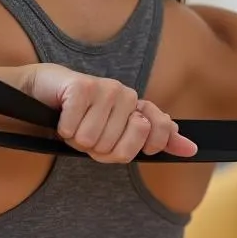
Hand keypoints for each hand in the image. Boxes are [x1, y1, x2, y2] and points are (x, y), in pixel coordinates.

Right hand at [24, 64, 196, 162]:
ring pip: (93, 141)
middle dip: (97, 149)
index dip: (140, 147)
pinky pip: (75, 129)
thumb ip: (154, 142)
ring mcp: (105, 89)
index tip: (121, 146)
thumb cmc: (81, 118)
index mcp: (138, 107)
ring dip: (76, 140)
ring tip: (74, 123)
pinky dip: (64, 130)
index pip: (159, 131)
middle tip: (87, 133)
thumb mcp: (117, 138)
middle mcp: (125, 94)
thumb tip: (192, 150)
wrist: (43, 93)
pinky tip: (63, 117)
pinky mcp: (81, 87)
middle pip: (119, 148)